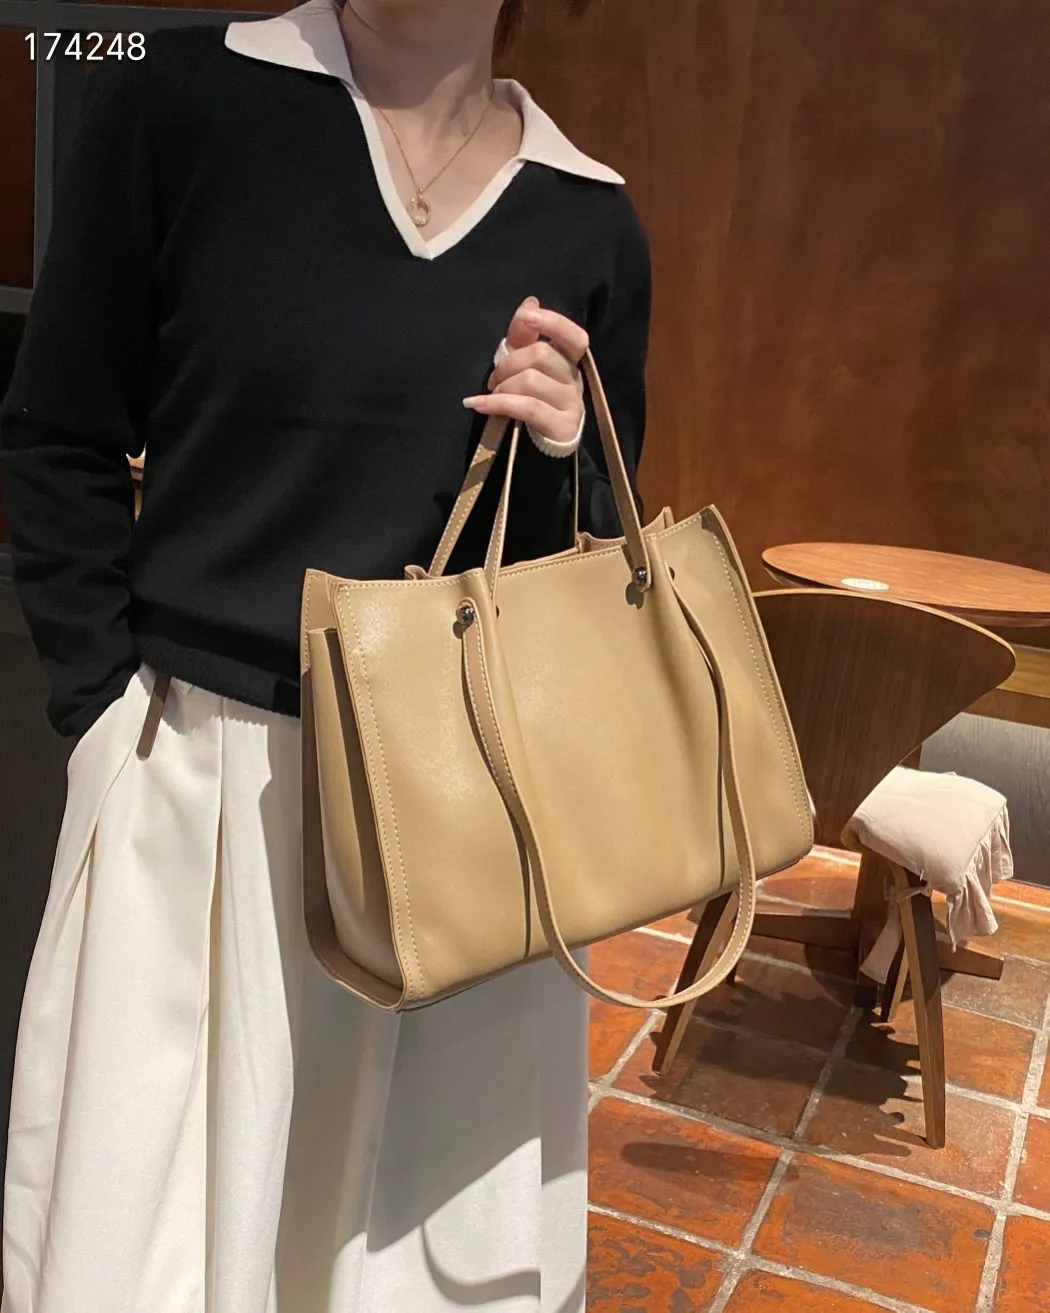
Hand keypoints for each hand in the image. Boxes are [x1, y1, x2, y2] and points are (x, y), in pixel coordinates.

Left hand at [462, 296, 587, 448]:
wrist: (538, 450)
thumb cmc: (532, 401)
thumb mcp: (524, 365)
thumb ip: (525, 335)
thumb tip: (530, 301)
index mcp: (571, 363)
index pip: (575, 336)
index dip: (553, 322)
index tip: (527, 316)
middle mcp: (576, 381)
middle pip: (542, 355)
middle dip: (507, 363)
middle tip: (493, 379)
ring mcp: (572, 405)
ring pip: (531, 380)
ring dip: (502, 386)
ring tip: (491, 395)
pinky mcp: (561, 427)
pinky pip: (527, 407)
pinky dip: (498, 403)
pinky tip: (478, 403)